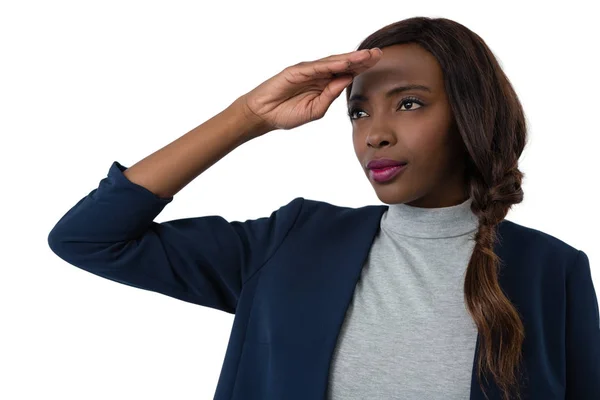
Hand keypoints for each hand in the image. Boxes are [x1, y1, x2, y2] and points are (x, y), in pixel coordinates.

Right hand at [236, 48, 382, 133]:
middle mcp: (318, 75)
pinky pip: (316, 67)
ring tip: (366, 55)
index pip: (346, 74)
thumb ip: (330, 96)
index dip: (362, 68)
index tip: (379, 63)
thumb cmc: (286, 114)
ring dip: (350, 58)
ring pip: (332, 62)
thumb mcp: (315, 110)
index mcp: (324, 85)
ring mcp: (307, 71)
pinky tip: (345, 63)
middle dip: (361, 59)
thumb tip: (346, 80)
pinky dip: (331, 64)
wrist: (263, 115)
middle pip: (343, 64)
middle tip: (379, 53)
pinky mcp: (296, 71)